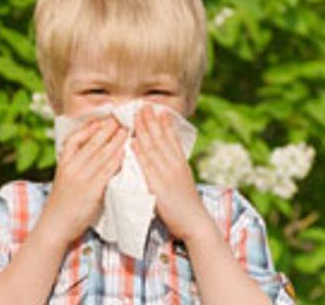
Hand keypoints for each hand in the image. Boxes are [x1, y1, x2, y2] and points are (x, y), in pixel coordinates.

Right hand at [39, 116, 128, 245]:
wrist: (55, 225)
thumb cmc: (63, 203)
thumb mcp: (64, 178)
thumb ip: (76, 165)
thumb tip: (94, 152)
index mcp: (63, 163)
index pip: (75, 139)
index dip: (89, 128)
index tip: (102, 119)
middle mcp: (71, 167)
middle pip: (92, 143)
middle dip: (107, 129)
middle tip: (121, 118)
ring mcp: (81, 178)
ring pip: (101, 154)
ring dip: (116, 141)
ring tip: (127, 131)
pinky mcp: (91, 190)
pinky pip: (107, 170)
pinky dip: (117, 159)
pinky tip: (125, 152)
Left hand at [131, 105, 212, 242]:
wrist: (196, 225)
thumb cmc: (186, 206)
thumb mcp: (181, 182)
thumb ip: (171, 170)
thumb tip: (162, 159)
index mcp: (181, 164)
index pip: (172, 138)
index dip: (164, 123)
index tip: (157, 109)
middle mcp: (176, 166)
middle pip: (162, 138)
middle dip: (151, 120)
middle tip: (143, 105)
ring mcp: (168, 175)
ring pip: (154, 148)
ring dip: (144, 130)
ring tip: (136, 116)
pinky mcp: (160, 187)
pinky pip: (148, 167)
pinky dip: (140, 153)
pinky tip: (133, 143)